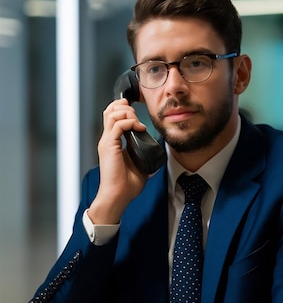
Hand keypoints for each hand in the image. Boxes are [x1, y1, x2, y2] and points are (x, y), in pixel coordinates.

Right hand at [88, 98, 147, 223]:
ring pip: (112, 114)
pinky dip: (130, 122)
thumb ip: (143, 154)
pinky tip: (139, 128)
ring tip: (138, 122)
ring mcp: (107, 142)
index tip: (136, 113)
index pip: (112, 117)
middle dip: (124, 107)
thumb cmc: (126, 185)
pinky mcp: (109, 146)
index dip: (123, 109)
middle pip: (109, 110)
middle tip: (137, 115)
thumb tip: (155, 150)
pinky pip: (118, 125)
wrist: (117, 196)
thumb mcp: (138, 164)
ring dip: (127, 113)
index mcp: (112, 143)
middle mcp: (107, 140)